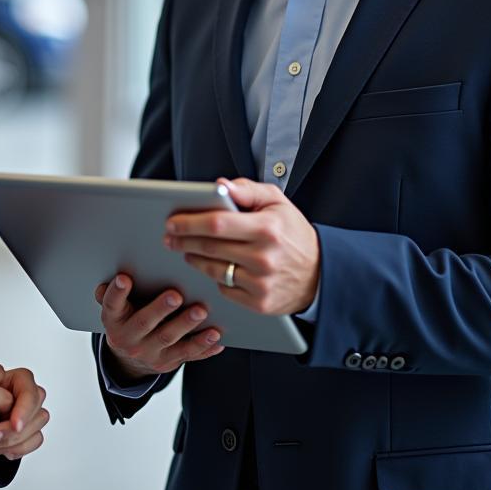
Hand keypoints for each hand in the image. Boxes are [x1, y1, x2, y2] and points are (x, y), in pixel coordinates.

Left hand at [0, 367, 49, 460]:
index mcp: (21, 379)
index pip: (31, 394)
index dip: (24, 411)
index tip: (14, 425)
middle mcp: (30, 396)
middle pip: (36, 416)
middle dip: (11, 432)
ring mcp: (32, 415)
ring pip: (35, 433)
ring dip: (9, 443)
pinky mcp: (32, 433)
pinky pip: (32, 444)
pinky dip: (13, 450)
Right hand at [94, 273, 223, 380]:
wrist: (130, 358)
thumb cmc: (127, 319)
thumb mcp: (115, 308)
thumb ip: (113, 292)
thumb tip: (118, 276)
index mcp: (114, 320)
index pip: (112, 305)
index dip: (117, 292)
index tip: (124, 278)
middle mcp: (129, 339)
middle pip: (145, 323)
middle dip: (161, 309)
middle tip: (176, 295)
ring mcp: (150, 353)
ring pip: (169, 339)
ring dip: (186, 326)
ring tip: (202, 312)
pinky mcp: (169, 362)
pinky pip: (188, 355)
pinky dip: (204, 347)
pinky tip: (216, 338)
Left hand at [165, 178, 319, 314]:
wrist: (320, 274)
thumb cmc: (292, 232)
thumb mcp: (276, 201)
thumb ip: (246, 189)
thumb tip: (219, 185)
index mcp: (267, 228)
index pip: (217, 224)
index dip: (189, 223)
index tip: (172, 221)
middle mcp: (264, 257)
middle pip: (209, 247)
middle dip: (183, 240)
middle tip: (169, 236)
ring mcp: (261, 283)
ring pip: (213, 269)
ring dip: (193, 258)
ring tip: (185, 249)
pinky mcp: (259, 304)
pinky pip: (225, 288)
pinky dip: (215, 277)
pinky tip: (213, 267)